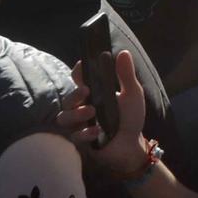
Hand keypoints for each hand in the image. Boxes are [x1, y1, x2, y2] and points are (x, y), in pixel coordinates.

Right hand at [60, 49, 150, 174]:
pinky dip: (84, 133)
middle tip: (86, 91)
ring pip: (64, 117)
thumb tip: (123, 52)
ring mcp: (79, 124)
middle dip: (74, 94)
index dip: (78, 72)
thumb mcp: (132, 94)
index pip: (79, 80)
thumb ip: (126, 75)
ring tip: (92, 112)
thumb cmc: (130, 117)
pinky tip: (96, 131)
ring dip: (76, 114)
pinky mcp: (80, 141)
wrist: (132, 144)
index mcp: (93, 94)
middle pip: (68, 99)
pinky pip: (74, 137)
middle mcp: (82, 107)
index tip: (82, 65)